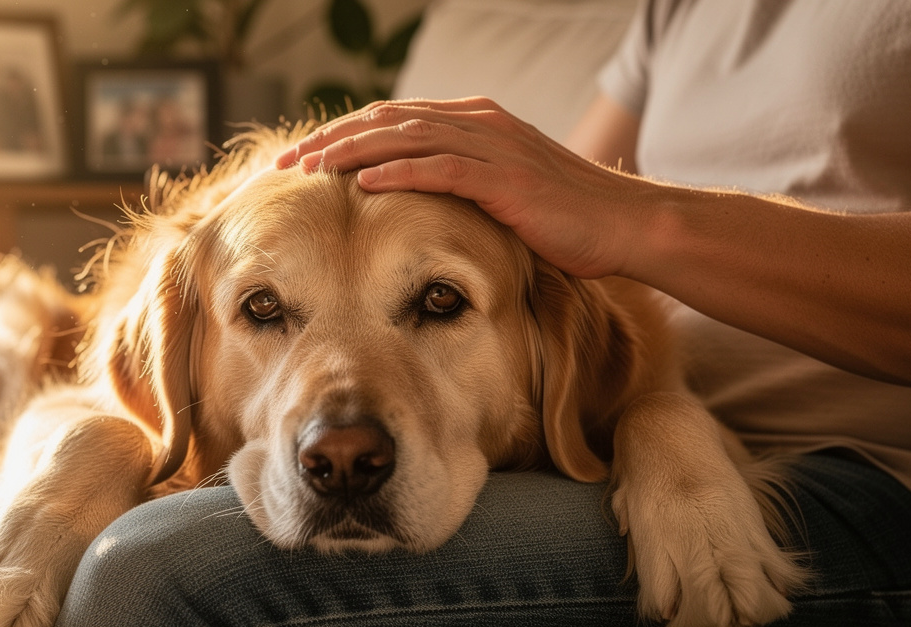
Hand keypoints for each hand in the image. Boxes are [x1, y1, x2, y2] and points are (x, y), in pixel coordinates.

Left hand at [276, 97, 645, 279]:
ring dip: (351, 151)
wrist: (624, 224)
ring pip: (405, 137)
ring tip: (309, 168)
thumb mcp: (505, 193)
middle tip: (286, 162)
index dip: (344, 134)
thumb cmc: (567, 217)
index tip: (303, 156)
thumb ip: (464, 185)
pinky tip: (363, 182)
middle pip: (388, 120)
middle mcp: (480, 123)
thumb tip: (418, 204)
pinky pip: (441, 168)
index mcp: (476, 122)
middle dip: (332, 138)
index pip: (394, 118)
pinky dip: (399, 171)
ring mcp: (493, 147)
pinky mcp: (506, 178)